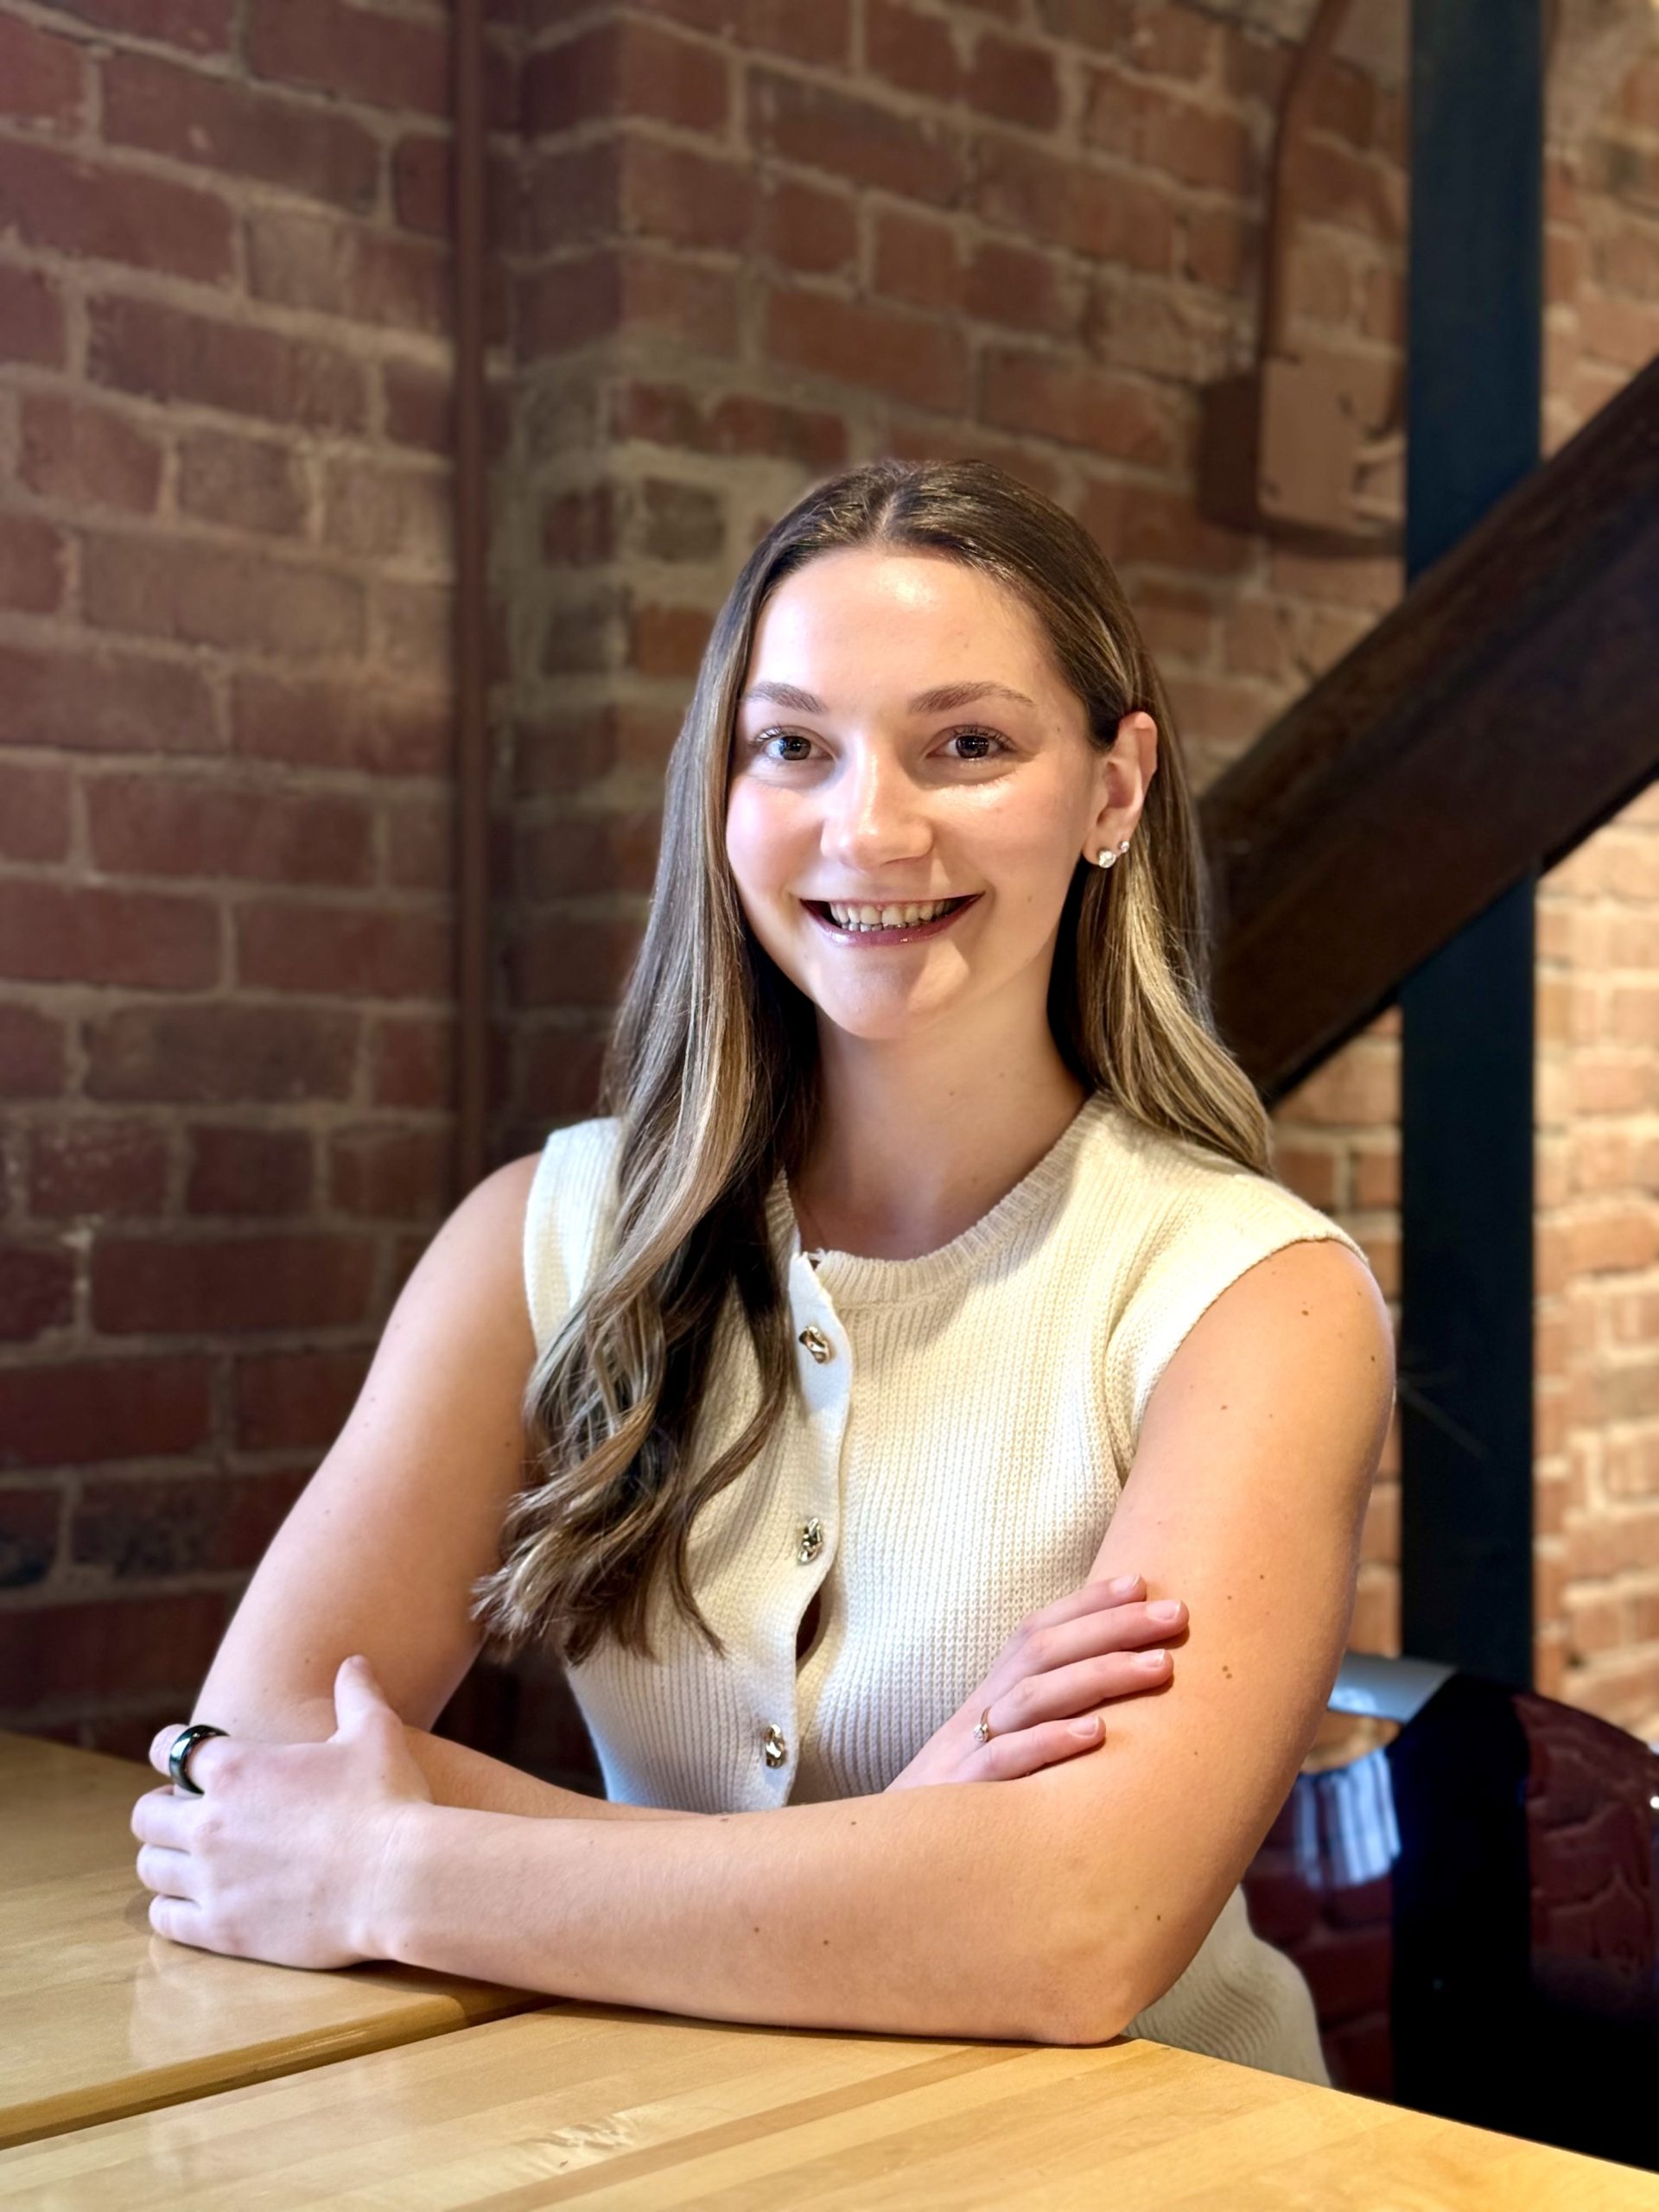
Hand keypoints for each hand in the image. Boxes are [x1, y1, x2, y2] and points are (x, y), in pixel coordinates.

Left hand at [132, 1654, 431, 1968]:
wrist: (397, 1880)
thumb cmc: (387, 1801)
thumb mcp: (376, 1734)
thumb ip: (356, 1694)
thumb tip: (353, 1662)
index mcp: (236, 1768)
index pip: (171, 1748)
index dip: (172, 1749)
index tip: (184, 1758)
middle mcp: (209, 1822)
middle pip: (147, 1814)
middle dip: (163, 1809)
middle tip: (188, 1812)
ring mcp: (210, 1879)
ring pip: (150, 1868)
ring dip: (164, 1858)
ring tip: (189, 1859)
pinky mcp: (220, 1930)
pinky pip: (164, 1919)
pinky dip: (171, 1908)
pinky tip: (195, 1902)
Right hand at [885, 1573, 1184, 1790]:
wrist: (883, 1873)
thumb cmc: (957, 1819)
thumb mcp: (995, 1765)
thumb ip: (1039, 1733)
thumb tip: (1113, 1715)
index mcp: (987, 1704)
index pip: (1035, 1634)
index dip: (1085, 1604)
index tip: (1141, 1583)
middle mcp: (978, 1718)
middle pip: (1043, 1653)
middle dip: (1113, 1626)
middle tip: (1177, 1613)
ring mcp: (965, 1756)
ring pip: (1033, 1698)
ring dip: (1101, 1675)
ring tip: (1160, 1666)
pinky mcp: (961, 1801)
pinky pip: (1004, 1763)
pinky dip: (1049, 1743)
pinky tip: (1097, 1736)